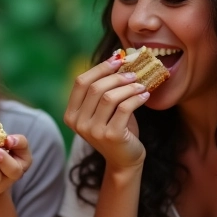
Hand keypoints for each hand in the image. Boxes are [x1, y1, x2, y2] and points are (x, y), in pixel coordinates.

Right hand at [63, 56, 148, 170]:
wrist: (125, 160)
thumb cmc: (117, 129)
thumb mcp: (105, 110)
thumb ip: (105, 89)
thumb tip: (118, 56)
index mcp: (71, 114)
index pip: (81, 82)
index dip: (99, 68)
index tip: (117, 59)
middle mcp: (78, 123)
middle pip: (95, 88)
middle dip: (116, 76)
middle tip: (133, 73)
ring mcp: (93, 131)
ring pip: (109, 97)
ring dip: (128, 87)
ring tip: (141, 85)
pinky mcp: (111, 136)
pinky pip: (124, 108)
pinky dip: (137, 98)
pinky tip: (145, 95)